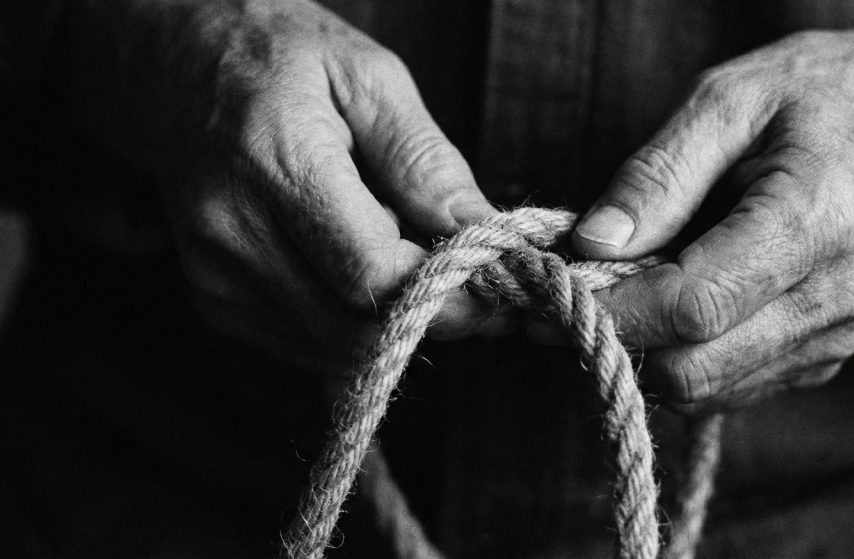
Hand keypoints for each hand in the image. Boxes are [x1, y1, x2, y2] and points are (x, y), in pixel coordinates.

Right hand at [69, 0, 505, 374]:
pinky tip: (368, 280)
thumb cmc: (280, 58)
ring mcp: (214, 274)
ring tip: (422, 274)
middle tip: (476, 290)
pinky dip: (354, 329)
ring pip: (333, 351)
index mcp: (275, 163)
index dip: (442, 293)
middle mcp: (232, 231)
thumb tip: (482, 231)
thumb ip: (425, 161)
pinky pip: (306, 347)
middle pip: (353, 328)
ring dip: (393, 330)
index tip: (490, 280)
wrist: (174, 65)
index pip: (370, 274)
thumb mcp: (369, 78)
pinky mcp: (214, 300)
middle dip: (428, 320)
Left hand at [571, 22, 853, 409]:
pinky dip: (679, 356)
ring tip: (618, 289)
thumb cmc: (816, 99)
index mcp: (813, 223)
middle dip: (616, 339)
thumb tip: (591, 244)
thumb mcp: (729, 100)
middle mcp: (832, 299)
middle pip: (693, 368)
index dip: (611, 311)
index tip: (551, 291)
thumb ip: (658, 174)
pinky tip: (666, 301)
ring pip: (704, 390)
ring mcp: (832, 338)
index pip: (694, 307)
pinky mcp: (820, 357)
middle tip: (569, 292)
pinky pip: (727, 387)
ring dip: (644, 351)